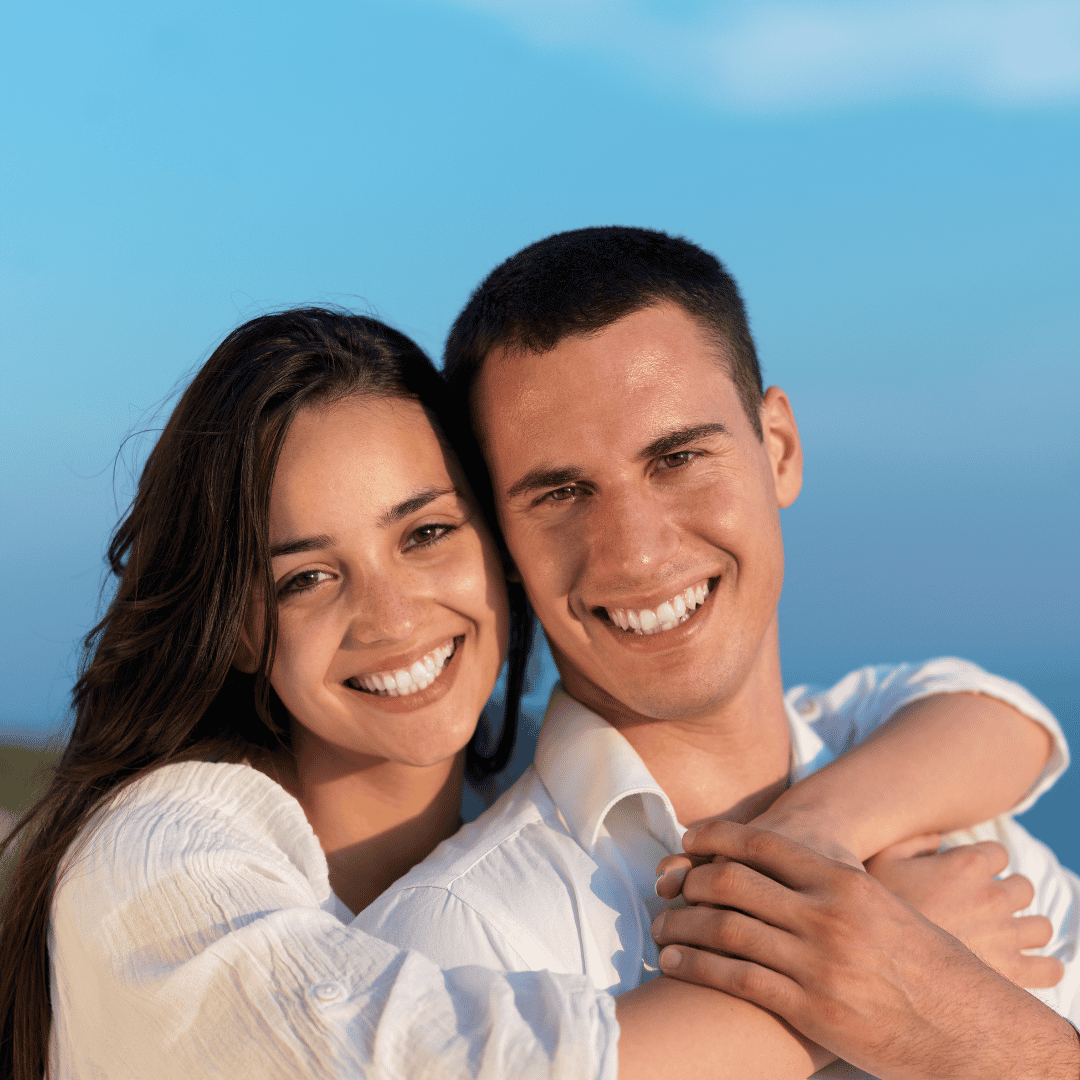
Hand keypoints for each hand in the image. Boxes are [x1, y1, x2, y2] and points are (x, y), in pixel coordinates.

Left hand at [651, 820, 1078, 1079]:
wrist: (965, 1027)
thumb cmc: (925, 963)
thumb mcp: (886, 904)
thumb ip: (837, 882)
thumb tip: (795, 861)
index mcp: (843, 882)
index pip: (763, 845)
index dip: (716, 837)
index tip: (689, 839)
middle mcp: (825, 915)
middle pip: (733, 882)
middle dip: (691, 882)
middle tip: (669, 888)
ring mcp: (816, 963)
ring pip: (725, 929)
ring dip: (681, 924)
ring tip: (658, 926)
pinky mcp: (809, 1009)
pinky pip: (735, 979)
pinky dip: (696, 966)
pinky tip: (675, 961)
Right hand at [866, 834, 1061, 987]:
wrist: (879, 958)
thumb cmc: (879, 907)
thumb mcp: (884, 858)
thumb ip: (914, 840)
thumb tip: (937, 839)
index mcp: (967, 865)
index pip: (998, 853)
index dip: (983, 862)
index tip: (968, 875)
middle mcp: (994, 896)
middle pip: (1024, 886)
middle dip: (1007, 893)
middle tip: (982, 907)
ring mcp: (1007, 935)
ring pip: (1041, 926)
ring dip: (1026, 928)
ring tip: (1003, 936)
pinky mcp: (1014, 972)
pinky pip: (1050, 969)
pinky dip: (1044, 967)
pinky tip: (1025, 965)